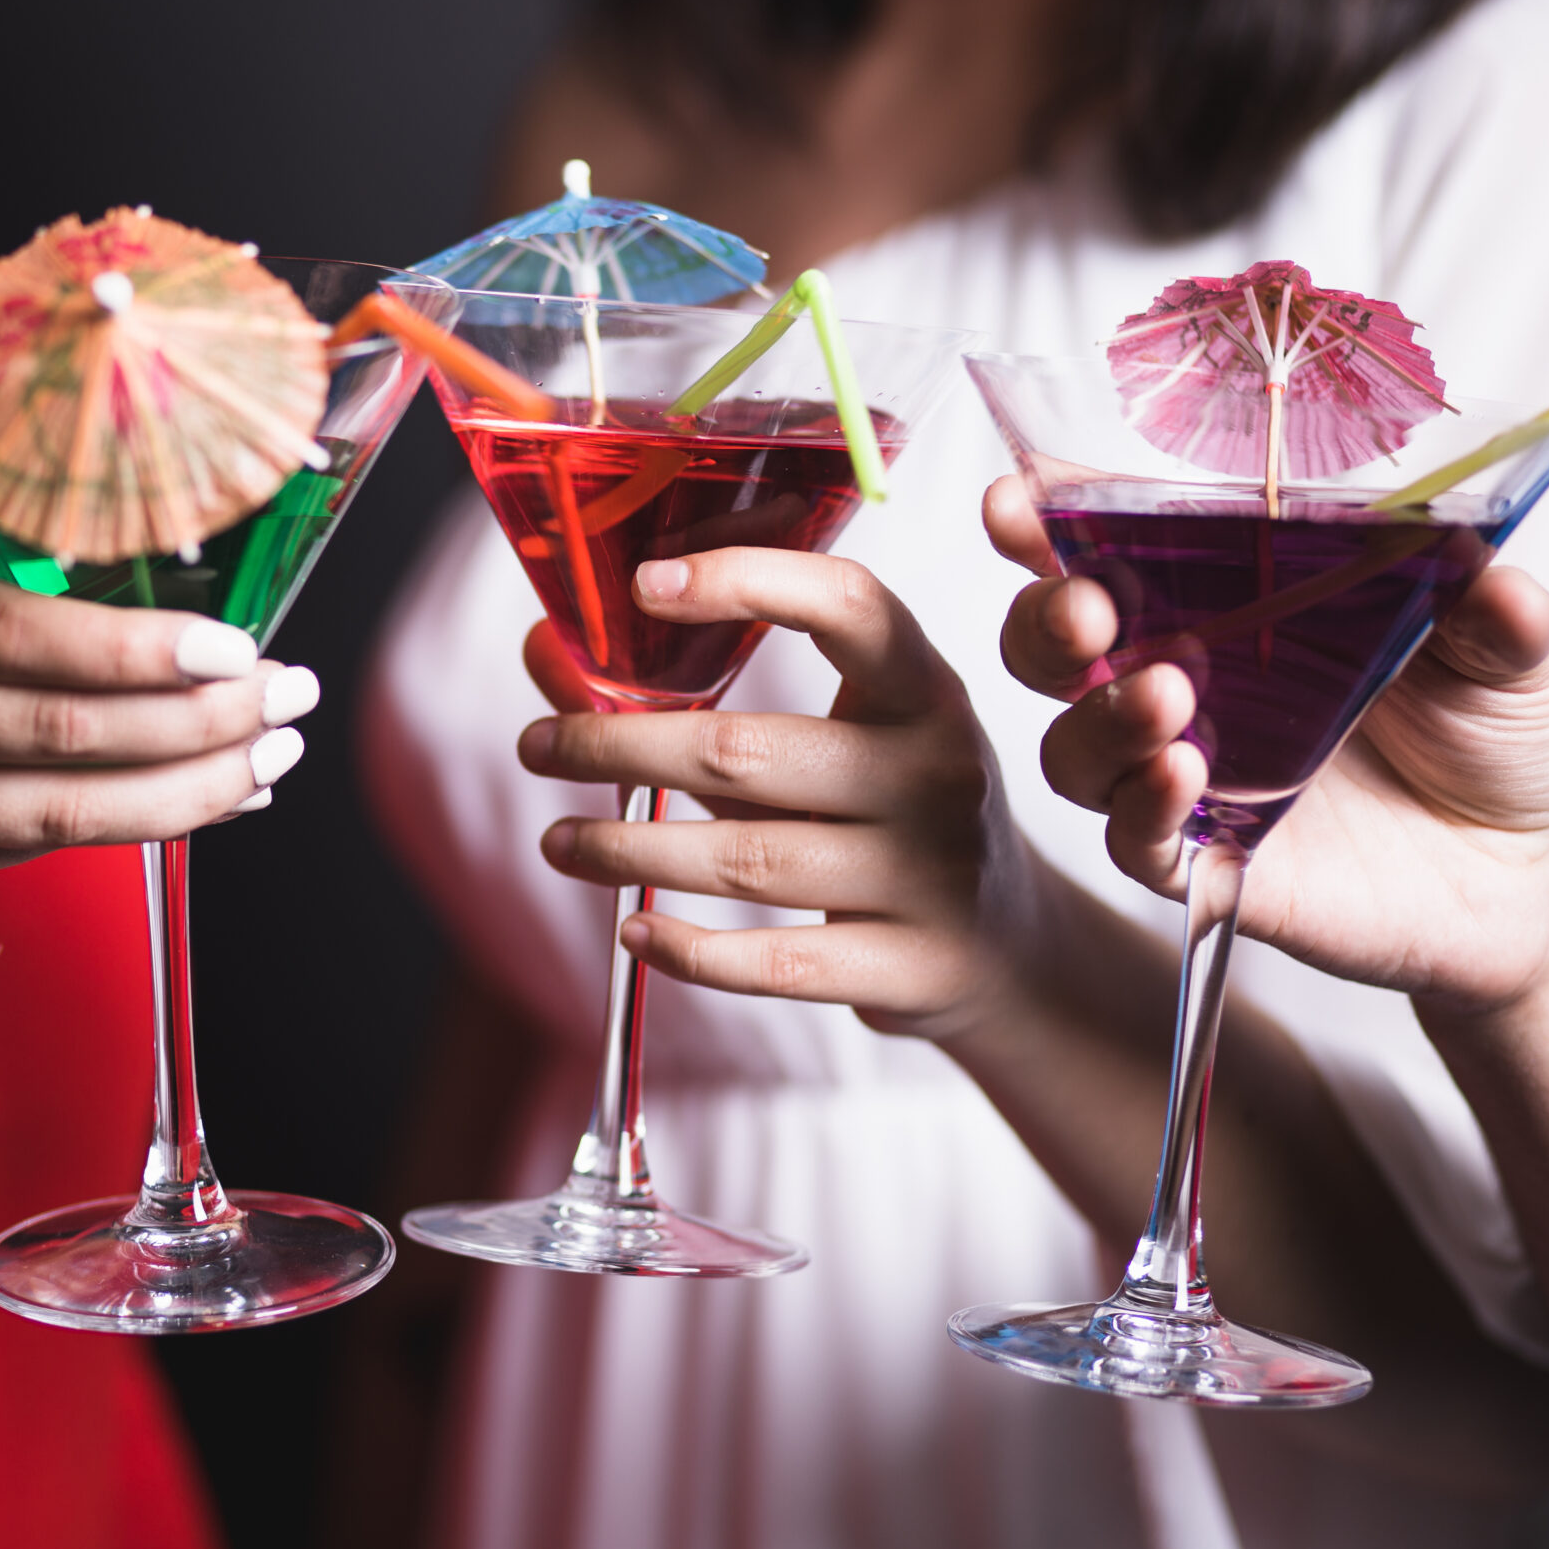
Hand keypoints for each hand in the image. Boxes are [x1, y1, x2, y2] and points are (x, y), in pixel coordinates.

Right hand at [0, 540, 316, 949]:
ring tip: (275, 756)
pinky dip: (144, 822)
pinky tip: (212, 797)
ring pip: (68, 807)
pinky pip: (48, 844)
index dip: (140, 651)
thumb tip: (170, 633)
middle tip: (292, 696)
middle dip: (200, 718)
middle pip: (63, 730)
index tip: (236, 648)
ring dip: (192, 786)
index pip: (21, 638)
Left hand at [518, 548, 1041, 1039]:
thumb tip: (546, 650)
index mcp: (922, 688)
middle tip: (538, 746)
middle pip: (745, 751)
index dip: (745, 581)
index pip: (846, 606)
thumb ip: (689, 698)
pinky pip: (775, 963)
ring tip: (560, 841)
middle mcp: (938, 770)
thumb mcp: (819, 740)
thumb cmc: (886, 817)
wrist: (1011, 948)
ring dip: (628, 847)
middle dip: (617, 746)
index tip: (643, 584)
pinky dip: (690, 951)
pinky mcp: (911, 967)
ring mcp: (932, 874)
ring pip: (745, 860)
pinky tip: (632, 931)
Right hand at [987, 474, 1548, 1008]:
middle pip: (1052, 644)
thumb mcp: (1507, 648)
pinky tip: (1180, 776)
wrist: (1524, 871)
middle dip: (1044, 619)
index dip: (1047, 521)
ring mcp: (1184, 773)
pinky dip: (1139, 807)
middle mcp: (1183, 681)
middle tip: (1085, 606)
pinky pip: (1132, 840)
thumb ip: (1491, 607)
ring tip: (1164, 696)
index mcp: (1228, 602)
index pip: (1112, 547)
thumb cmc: (1491, 737)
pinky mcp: (1204, 859)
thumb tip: (1483, 569)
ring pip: (1072, 745)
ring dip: (1097, 716)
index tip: (1019, 502)